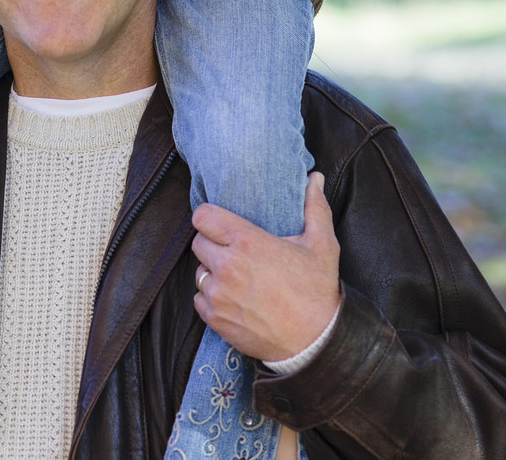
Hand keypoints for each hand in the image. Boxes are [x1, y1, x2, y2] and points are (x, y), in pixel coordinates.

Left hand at [192, 173, 340, 362]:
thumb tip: (315, 178)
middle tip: (233, 251)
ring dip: (212, 272)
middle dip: (212, 244)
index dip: (210, 217)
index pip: (203, 217)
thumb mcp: (322, 245)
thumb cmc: (318, 292)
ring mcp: (219, 295)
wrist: (316, 343)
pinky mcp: (216, 320)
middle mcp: (227, 267)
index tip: (221, 223)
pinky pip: (199, 300)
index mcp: (247, 242)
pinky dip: (211, 298)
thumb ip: (315, 207)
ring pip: (199, 272)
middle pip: (198, 243)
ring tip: (235, 276)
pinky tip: (232, 298)